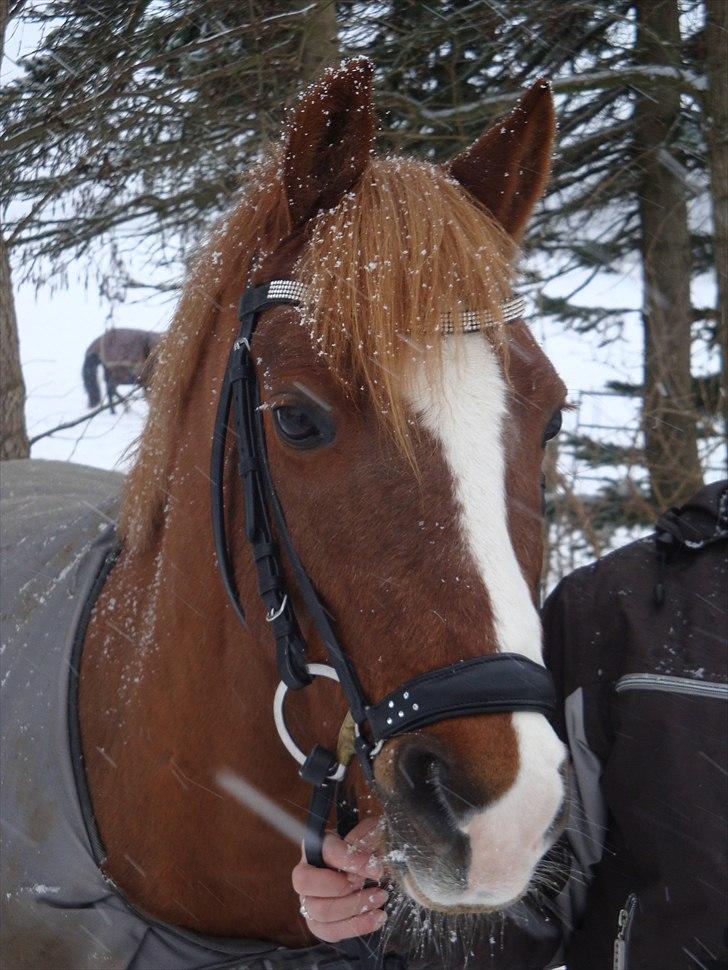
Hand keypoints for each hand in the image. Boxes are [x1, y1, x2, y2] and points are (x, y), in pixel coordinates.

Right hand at [292, 817, 387, 943]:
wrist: (361, 873)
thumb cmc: (360, 852)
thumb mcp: (366, 838)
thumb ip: (367, 837)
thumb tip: (373, 839)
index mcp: (315, 847)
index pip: (326, 851)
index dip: (350, 859)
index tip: (376, 868)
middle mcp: (305, 873)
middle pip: (309, 883)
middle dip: (344, 888)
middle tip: (372, 885)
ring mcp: (307, 900)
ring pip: (320, 911)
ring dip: (354, 908)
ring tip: (380, 899)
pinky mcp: (317, 924)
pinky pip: (330, 932)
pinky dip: (356, 926)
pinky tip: (377, 917)